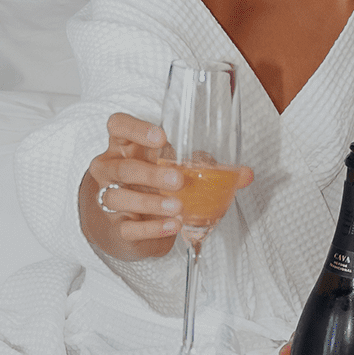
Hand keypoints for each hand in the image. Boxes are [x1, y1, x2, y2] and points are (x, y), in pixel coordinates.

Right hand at [79, 112, 252, 260]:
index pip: (118, 126)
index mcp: (125, 147)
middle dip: (151, 173)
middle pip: (122, 166)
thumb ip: (206, 168)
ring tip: (178, 207)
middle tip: (178, 179)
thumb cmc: (151, 186)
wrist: (128, 226)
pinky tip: (172, 225)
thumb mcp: (173, 169)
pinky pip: (129, 227)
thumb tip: (245, 174)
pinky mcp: (116, 227)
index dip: (135, 128)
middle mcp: (110, 169)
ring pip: (119, 197)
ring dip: (151, 202)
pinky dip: (152, 228)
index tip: (161, 137)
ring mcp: (108, 198)